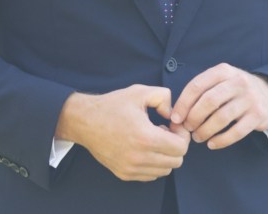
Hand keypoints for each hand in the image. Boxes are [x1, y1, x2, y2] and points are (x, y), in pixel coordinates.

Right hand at [56, 85, 189, 181]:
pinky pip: (151, 175)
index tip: (173, 125)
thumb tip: (173, 114)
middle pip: (176, 161)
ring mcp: (130, 168)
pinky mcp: (124, 174)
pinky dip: (155, 164)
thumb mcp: (140, 92)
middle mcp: (138, 158)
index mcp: (145, 138)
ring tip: (155, 139)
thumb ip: (164, 97)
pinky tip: (146, 147)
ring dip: (166, 155)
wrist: (85, 121)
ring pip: (165, 170)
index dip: (182, 134)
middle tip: (166, 131)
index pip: (180, 148)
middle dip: (177, 145)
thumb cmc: (113, 106)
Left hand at [170, 63, 267, 148]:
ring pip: (221, 118)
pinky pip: (236, 132)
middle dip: (194, 118)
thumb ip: (202, 92)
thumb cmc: (236, 90)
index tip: (175, 118)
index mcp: (224, 71)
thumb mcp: (221, 81)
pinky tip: (212, 144)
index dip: (183, 104)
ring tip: (198, 137)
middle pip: (209, 101)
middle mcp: (238, 81)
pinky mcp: (258, 115)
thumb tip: (177, 114)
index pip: (197, 85)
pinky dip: (221, 140)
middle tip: (188, 129)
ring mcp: (250, 98)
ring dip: (205, 131)